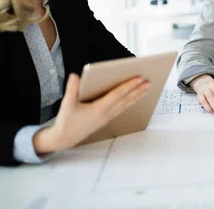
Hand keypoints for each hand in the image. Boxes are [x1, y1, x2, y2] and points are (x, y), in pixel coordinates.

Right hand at [33, 73, 150, 153]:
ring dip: (137, 96)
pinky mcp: (106, 119)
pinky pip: (122, 109)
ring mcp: (107, 118)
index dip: (128, 85)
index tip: (139, 78)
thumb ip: (71, 89)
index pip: (117, 95)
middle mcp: (106, 114)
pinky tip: (135, 98)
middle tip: (149, 81)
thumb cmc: (66, 121)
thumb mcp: (67, 104)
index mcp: (98, 109)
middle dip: (138, 90)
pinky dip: (130, 102)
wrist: (65, 139)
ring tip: (146, 88)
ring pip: (126, 105)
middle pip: (126, 100)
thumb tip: (74, 75)